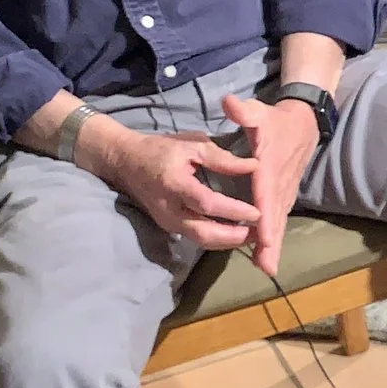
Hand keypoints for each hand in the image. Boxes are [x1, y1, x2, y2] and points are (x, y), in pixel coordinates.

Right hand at [92, 126, 259, 249]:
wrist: (124, 162)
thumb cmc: (160, 149)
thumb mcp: (191, 145)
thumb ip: (221, 158)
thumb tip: (254, 166)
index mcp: (174, 184)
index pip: (207, 203)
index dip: (233, 210)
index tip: (258, 212)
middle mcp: (169, 209)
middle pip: (204, 233)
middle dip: (235, 237)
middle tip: (262, 233)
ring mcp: (167, 221)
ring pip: (201, 240)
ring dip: (229, 242)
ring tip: (255, 236)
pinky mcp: (169, 227)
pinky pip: (196, 238)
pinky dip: (219, 239)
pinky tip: (237, 234)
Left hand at [220, 92, 320, 276]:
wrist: (304, 123)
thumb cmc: (276, 120)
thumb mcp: (258, 111)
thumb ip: (243, 111)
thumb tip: (228, 102)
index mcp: (270, 168)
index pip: (266, 195)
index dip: (265, 217)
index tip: (264, 238)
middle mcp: (279, 185)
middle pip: (275, 217)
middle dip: (271, 242)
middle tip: (266, 267)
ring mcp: (284, 192)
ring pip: (278, 222)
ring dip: (273, 245)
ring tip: (266, 267)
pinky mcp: (284, 196)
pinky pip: (278, 219)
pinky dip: (274, 238)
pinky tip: (265, 255)